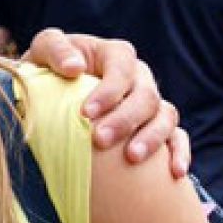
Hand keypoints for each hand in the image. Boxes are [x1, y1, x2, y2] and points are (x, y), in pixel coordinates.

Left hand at [20, 28, 189, 178]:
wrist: (52, 94)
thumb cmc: (48, 69)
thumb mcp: (43, 50)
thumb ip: (55, 50)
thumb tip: (74, 68)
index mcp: (114, 54)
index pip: (122, 67)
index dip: (109, 90)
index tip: (86, 113)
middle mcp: (139, 76)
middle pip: (145, 95)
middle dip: (125, 119)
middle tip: (100, 140)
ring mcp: (151, 102)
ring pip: (165, 116)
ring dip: (152, 137)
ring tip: (131, 158)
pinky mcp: (156, 126)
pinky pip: (178, 137)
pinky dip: (180, 152)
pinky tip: (175, 172)